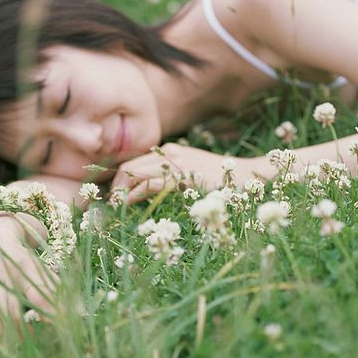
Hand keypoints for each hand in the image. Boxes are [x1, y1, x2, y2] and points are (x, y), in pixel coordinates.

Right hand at [0, 216, 56, 336]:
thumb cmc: (18, 258)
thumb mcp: (38, 268)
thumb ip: (53, 291)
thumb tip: (77, 314)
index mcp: (22, 264)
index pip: (40, 297)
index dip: (49, 320)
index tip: (58, 336)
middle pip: (14, 318)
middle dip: (27, 337)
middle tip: (35, 343)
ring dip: (8, 341)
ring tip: (18, 340)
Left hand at [109, 142, 256, 204]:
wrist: (248, 174)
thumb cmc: (222, 180)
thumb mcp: (193, 176)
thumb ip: (173, 180)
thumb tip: (149, 193)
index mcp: (171, 151)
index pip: (135, 161)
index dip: (119, 178)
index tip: (113, 194)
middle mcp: (169, 152)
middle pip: (129, 165)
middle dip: (115, 185)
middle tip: (109, 203)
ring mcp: (175, 163)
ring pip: (134, 172)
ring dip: (120, 191)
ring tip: (115, 206)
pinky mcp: (181, 176)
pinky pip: (148, 184)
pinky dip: (133, 195)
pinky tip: (127, 204)